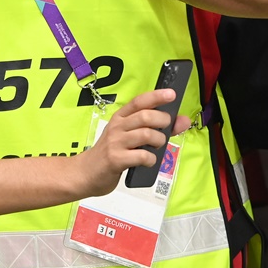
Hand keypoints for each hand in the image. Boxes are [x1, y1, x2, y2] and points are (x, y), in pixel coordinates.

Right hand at [72, 89, 189, 196]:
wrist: (85, 173)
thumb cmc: (111, 153)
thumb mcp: (129, 137)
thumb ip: (156, 128)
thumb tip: (183, 121)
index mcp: (120, 118)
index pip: (139, 101)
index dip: (156, 96)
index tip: (171, 94)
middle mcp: (117, 127)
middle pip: (146, 116)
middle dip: (162, 122)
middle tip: (164, 130)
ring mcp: (116, 142)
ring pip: (146, 134)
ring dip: (158, 141)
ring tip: (155, 147)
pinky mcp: (116, 159)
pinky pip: (141, 155)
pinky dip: (150, 159)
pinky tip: (147, 161)